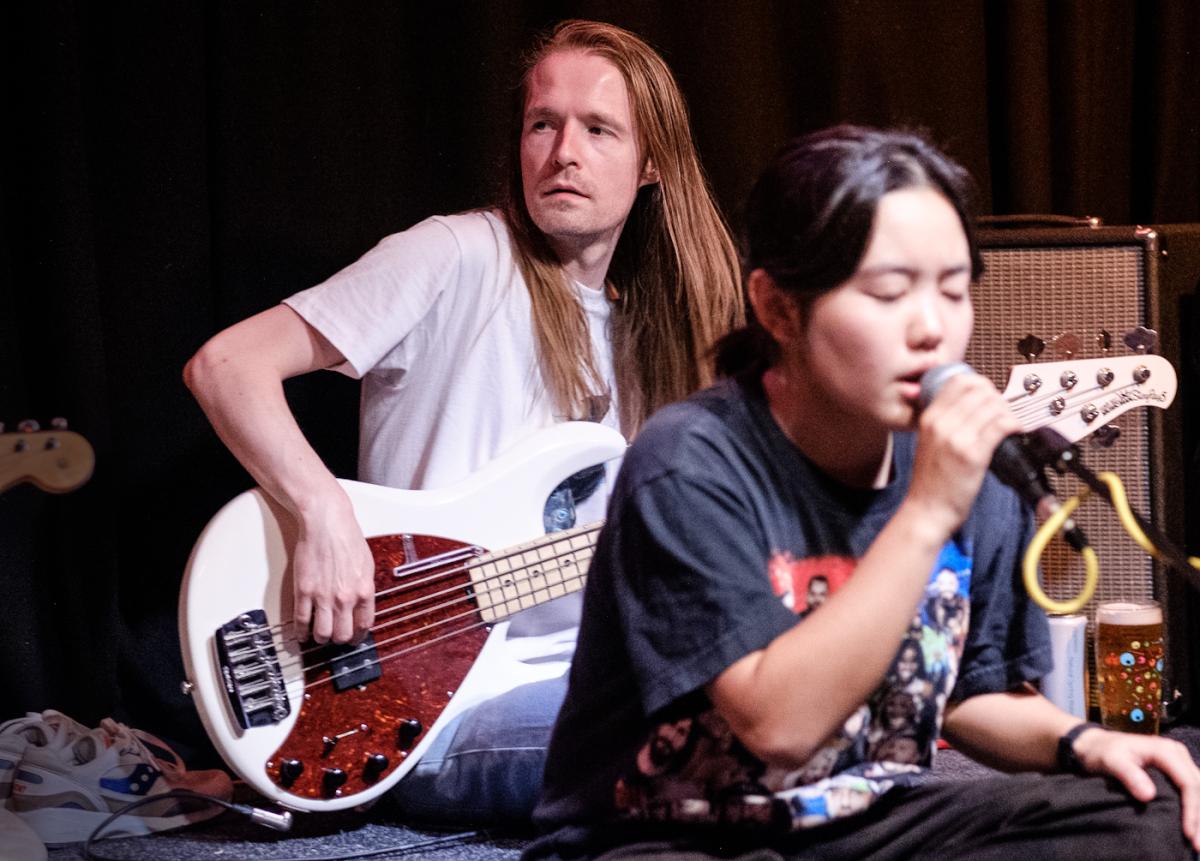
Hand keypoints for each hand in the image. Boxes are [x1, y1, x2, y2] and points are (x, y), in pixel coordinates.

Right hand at [291, 496, 375, 643]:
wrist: (327, 523)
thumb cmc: (347, 538)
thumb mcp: (367, 565)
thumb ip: (365, 588)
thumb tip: (363, 605)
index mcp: (364, 591)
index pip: (364, 625)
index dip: (358, 636)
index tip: (354, 638)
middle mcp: (345, 597)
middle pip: (343, 634)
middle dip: (339, 640)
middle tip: (335, 637)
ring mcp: (323, 596)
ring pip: (323, 633)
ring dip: (321, 638)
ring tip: (319, 635)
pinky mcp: (304, 591)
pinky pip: (301, 620)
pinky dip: (301, 632)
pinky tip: (302, 632)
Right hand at [907, 372, 1022, 533]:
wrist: (926, 510)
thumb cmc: (929, 482)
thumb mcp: (926, 443)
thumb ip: (941, 423)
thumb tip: (967, 406)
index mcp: (929, 419)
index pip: (958, 382)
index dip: (979, 383)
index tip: (988, 395)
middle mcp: (941, 424)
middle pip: (978, 390)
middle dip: (997, 397)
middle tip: (1003, 411)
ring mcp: (956, 438)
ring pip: (992, 406)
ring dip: (1008, 411)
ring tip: (1010, 423)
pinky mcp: (973, 455)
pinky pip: (1000, 426)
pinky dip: (1014, 425)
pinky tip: (1016, 431)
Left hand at [1073, 726, 1199, 849]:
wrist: (1095, 745)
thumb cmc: (1102, 752)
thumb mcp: (1110, 761)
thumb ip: (1128, 775)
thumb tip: (1148, 796)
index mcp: (1164, 750)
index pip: (1188, 782)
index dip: (1191, 809)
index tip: (1187, 832)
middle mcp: (1176, 753)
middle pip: (1198, 787)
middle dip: (1199, 817)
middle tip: (1197, 846)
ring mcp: (1177, 761)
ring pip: (1199, 789)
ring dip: (1199, 815)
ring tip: (1197, 842)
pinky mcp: (1175, 770)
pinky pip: (1191, 789)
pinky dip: (1194, 808)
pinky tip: (1192, 826)